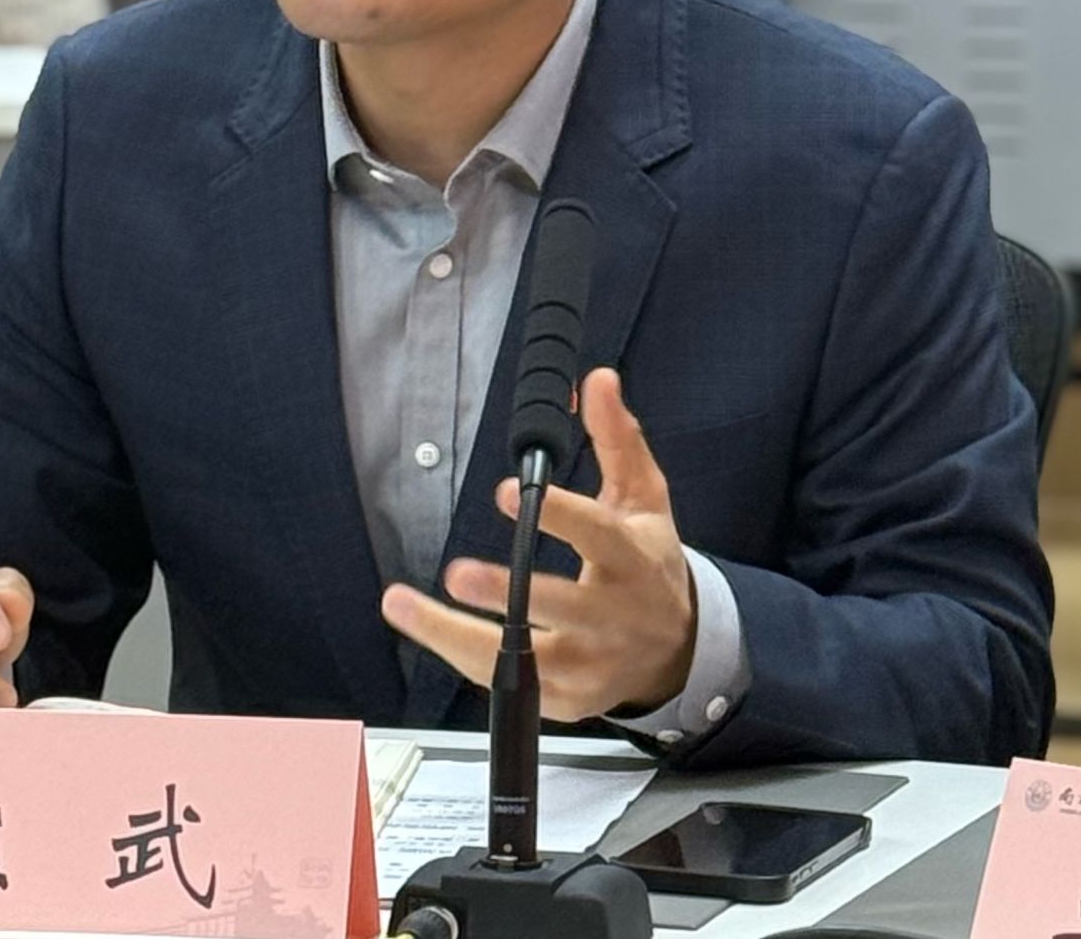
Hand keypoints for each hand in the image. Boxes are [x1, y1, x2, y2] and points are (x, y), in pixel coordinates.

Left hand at [381, 368, 696, 721]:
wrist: (678, 648)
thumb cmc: (648, 562)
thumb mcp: (643, 498)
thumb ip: (617, 439)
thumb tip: (598, 380)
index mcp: (633, 560)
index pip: (598, 536)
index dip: (558, 516)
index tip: (508, 491)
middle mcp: (613, 617)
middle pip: (559, 608)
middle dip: (506, 593)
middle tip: (456, 573)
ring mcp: (591, 664)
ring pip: (521, 659)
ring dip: (454, 635)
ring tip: (402, 606)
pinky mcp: (568, 699)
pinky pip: (509, 683)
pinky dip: (462, 656)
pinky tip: (423, 626)